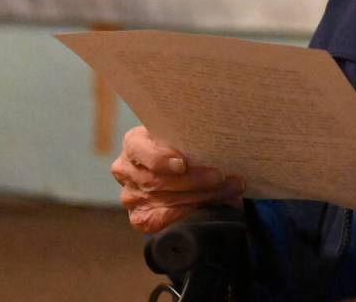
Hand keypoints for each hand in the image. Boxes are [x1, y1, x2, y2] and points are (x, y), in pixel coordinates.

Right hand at [111, 125, 244, 232]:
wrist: (178, 170)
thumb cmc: (186, 147)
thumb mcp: (185, 137)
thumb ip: (193, 139)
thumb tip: (220, 147)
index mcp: (134, 143)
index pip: (139, 150)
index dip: (159, 158)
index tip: (182, 164)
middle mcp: (126, 170)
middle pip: (158, 179)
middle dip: (194, 179)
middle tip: (220, 176)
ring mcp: (130, 196)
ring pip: (166, 199)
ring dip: (202, 195)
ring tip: (229, 188)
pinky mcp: (139, 218)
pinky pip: (164, 219)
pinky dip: (191, 211)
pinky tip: (212, 204)